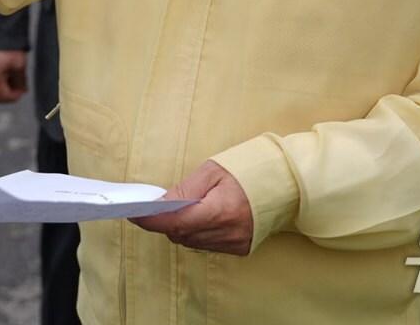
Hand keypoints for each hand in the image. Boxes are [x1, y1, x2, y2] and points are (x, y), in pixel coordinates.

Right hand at [0, 50, 28, 102]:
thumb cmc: (9, 47)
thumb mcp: (19, 66)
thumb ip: (21, 82)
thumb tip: (22, 92)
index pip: (3, 97)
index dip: (15, 97)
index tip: (23, 91)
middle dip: (9, 94)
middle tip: (19, 87)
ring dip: (4, 88)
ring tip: (14, 76)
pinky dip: (0, 81)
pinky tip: (8, 72)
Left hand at [131, 160, 253, 255]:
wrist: (285, 184)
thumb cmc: (248, 170)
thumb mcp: (213, 171)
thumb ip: (185, 189)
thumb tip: (160, 203)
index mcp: (221, 210)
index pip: (176, 221)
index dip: (152, 220)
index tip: (134, 215)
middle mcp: (227, 233)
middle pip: (182, 234)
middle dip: (165, 222)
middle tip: (155, 207)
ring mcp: (235, 244)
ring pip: (192, 242)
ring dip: (181, 228)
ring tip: (179, 210)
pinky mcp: (240, 249)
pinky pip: (207, 244)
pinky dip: (197, 233)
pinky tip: (199, 218)